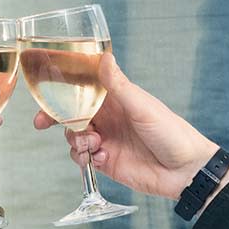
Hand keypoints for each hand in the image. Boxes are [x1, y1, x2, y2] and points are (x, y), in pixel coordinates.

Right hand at [34, 53, 217, 199]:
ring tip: (95, 145)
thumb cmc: (172, 132)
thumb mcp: (143, 107)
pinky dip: (84, 158)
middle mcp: (108, 118)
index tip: (46, 94)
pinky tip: (101, 158)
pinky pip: (82, 158)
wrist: (186, 171)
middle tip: (43, 123)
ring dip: (76, 140)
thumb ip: (119, 86)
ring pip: (74, 137)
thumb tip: (105, 56)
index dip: (62, 91)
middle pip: (72, 114)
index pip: (83, 89)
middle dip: (56, 118)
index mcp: (116, 99)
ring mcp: (106, 140)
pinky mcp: (106, 162)